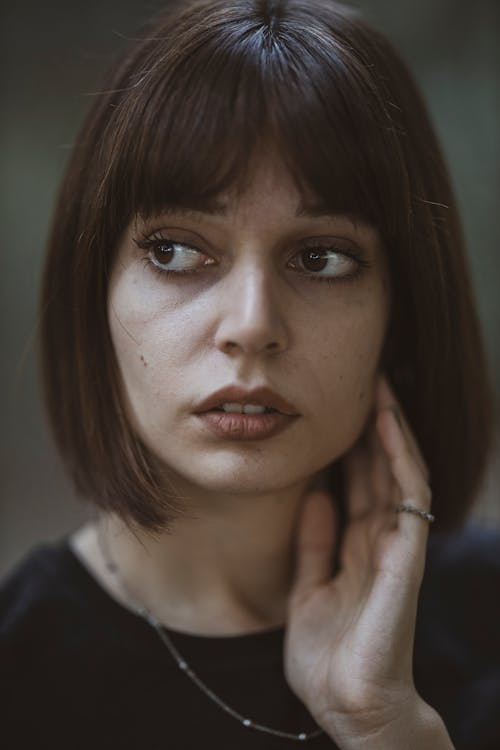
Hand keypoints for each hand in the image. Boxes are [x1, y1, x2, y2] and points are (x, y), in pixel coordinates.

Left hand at [284, 374, 451, 747]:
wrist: (348, 707)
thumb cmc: (330, 657)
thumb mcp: (308, 588)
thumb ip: (314, 544)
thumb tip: (314, 498)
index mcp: (358, 546)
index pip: (358, 482)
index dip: (349, 444)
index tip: (333, 406)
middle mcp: (381, 539)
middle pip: (379, 469)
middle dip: (371, 425)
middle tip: (360, 379)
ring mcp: (398, 545)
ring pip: (399, 473)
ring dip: (391, 429)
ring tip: (379, 388)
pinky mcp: (407, 557)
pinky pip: (408, 498)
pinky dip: (400, 460)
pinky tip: (388, 427)